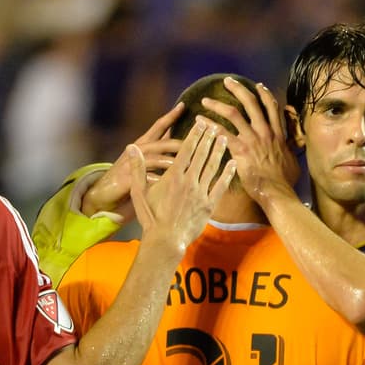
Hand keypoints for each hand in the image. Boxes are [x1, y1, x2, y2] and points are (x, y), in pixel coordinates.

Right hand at [81, 102, 184, 217]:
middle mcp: (137, 150)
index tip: (184, 105)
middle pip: (162, 143)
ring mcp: (131, 163)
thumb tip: (178, 136)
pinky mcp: (127, 178)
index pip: (158, 126)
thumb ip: (158, 147)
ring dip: (172, 161)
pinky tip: (172, 184)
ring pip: (156, 159)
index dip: (170, 115)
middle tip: (199, 141)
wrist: (103, 190)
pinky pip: (146, 179)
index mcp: (143, 143)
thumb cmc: (128, 174)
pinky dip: (160, 181)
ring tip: (189, 164)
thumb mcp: (143, 158)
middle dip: (181, 142)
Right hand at [130, 118, 234, 250]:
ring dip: (219, 151)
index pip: (186, 150)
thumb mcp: (139, 191)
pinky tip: (232, 164)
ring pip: (212, 167)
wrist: (165, 241)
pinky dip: (227, 174)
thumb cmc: (150, 217)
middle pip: (202, 155)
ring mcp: (201, 193)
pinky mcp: (208, 206)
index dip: (195, 135)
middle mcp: (189, 182)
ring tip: (224, 138)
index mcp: (174, 176)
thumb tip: (131, 147)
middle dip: (208, 138)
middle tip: (215, 125)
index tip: (201, 123)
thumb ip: (137, 168)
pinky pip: (220, 186)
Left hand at [201, 78, 300, 201]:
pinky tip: (199, 122)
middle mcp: (265, 132)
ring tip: (205, 101)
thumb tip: (291, 148)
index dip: (264, 94)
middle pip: (251, 102)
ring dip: (218, 105)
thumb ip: (289, 150)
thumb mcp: (292, 161)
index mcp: (277, 133)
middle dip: (238, 89)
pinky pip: (222, 133)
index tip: (258, 85)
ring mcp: (252, 139)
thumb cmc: (285, 181)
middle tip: (227, 82)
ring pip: (233, 114)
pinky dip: (209, 125)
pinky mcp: (240, 150)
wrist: (277, 192)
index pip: (272, 107)